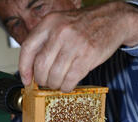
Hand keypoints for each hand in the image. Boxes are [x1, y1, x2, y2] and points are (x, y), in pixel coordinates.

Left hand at [19, 2, 137, 91]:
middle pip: (41, 67)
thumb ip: (46, 42)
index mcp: (49, 22)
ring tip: (59, 83)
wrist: (113, 19)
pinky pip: (70, 80)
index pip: (28, 49)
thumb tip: (32, 69)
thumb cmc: (85, 26)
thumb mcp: (61, 24)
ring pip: (55, 76)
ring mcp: (74, 44)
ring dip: (55, 85)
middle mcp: (60, 31)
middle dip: (42, 80)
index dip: (24, 68)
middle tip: (47, 83)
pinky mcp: (87, 56)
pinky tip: (68, 84)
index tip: (27, 80)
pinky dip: (67, 87)